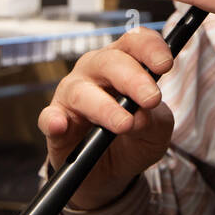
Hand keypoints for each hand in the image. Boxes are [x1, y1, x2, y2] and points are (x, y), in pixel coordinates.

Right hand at [38, 29, 174, 209]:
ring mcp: (72, 95)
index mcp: (124, 63)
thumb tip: (139, 116)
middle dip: (132, 78)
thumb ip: (154, 120)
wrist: (112, 172)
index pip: (135, 42)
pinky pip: (49, 118)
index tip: (165, 65)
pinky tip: (61, 125)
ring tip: (124, 124)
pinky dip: (54, 120)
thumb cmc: (135, 137)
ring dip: (104, 107)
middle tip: (151, 99)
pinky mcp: (55, 123)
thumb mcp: (157, 130)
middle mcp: (95, 71)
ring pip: (81, 91)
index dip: (150, 48)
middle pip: (110, 61)